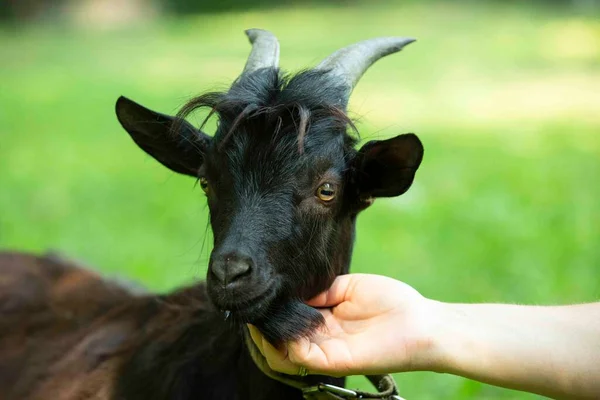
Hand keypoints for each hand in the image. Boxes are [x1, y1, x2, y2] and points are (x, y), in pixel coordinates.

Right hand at [248, 273, 441, 376]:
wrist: (421, 321)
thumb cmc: (391, 302)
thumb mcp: (349, 286)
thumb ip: (321, 290)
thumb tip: (293, 289)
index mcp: (324, 321)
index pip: (287, 321)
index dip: (271, 312)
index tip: (258, 295)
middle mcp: (321, 339)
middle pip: (280, 342)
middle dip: (261, 329)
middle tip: (253, 311)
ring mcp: (328, 352)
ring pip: (285, 356)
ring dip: (269, 339)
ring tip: (262, 320)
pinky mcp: (337, 361)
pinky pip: (305, 358)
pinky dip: (291, 344)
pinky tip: (288, 326)